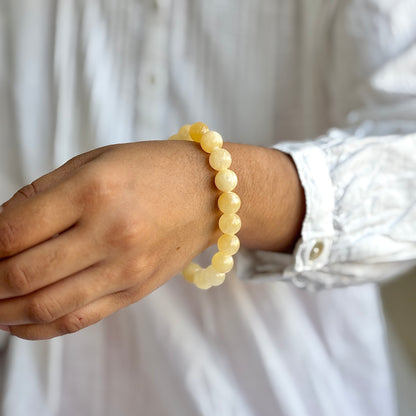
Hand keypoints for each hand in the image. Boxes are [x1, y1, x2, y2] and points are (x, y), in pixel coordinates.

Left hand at [0, 141, 219, 338]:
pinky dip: (39, 327)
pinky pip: (78, 320)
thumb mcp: (95, 162)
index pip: (13, 230)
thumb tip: (0, 231)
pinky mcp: (135, 291)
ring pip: (45, 306)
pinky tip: (19, 321)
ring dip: (3, 311)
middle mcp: (110, 234)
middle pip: (21, 275)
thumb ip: (43, 194)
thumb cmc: (152, 169)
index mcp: (95, 190)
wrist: (210, 193)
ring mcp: (125, 269)